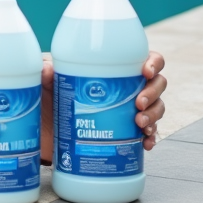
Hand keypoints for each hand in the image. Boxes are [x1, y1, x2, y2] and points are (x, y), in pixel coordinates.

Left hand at [39, 50, 168, 160]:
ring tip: (140, 125)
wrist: (46, 129)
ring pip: (156, 108)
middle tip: (138, 104)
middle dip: (153, 94)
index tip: (145, 72)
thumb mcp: (47, 82)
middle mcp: (126, 87)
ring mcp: (129, 109)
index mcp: (114, 68)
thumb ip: (45, 73)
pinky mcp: (126, 131)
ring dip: (154, 116)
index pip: (146, 58)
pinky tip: (146, 143)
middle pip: (157, 84)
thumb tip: (48, 68)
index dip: (153, 63)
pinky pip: (149, 132)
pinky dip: (151, 137)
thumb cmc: (51, 96)